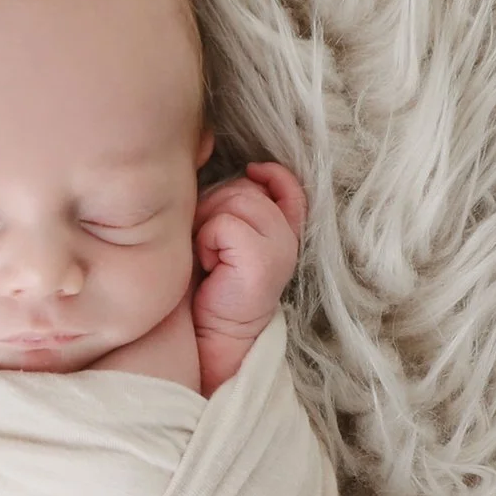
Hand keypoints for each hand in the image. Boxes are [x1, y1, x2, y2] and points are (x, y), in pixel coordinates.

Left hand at [192, 161, 306, 344]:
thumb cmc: (210, 283)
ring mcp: (279, 248)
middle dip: (215, 206)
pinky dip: (206, 240)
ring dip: (208, 223)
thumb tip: (211, 160)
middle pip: (244, 188)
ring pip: (234, 200)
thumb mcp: (225, 236)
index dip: (272, 174)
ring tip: (210, 254)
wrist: (214, 335)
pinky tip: (210, 265)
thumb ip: (231, 205)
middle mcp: (288, 237)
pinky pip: (223, 223)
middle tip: (209, 243)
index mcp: (284, 231)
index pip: (289, 186)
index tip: (253, 171)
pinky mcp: (263, 260)